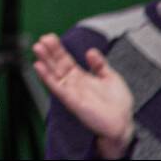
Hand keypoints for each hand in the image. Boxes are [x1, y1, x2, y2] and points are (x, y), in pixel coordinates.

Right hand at [33, 33, 134, 156]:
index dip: (57, 49)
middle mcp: (73, 83)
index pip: (65, 59)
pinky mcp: (71, 100)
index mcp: (81, 77)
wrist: (123, 123)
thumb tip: (90, 51)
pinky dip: (46, 77)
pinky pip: (56, 87)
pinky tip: (39, 66)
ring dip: (44, 61)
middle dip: (48, 51)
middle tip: (42, 39)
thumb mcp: (111, 78)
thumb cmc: (118, 104)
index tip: (50, 37)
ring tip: (37, 47)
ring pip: (53, 73)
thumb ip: (99, 64)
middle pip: (57, 64)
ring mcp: (70, 91)